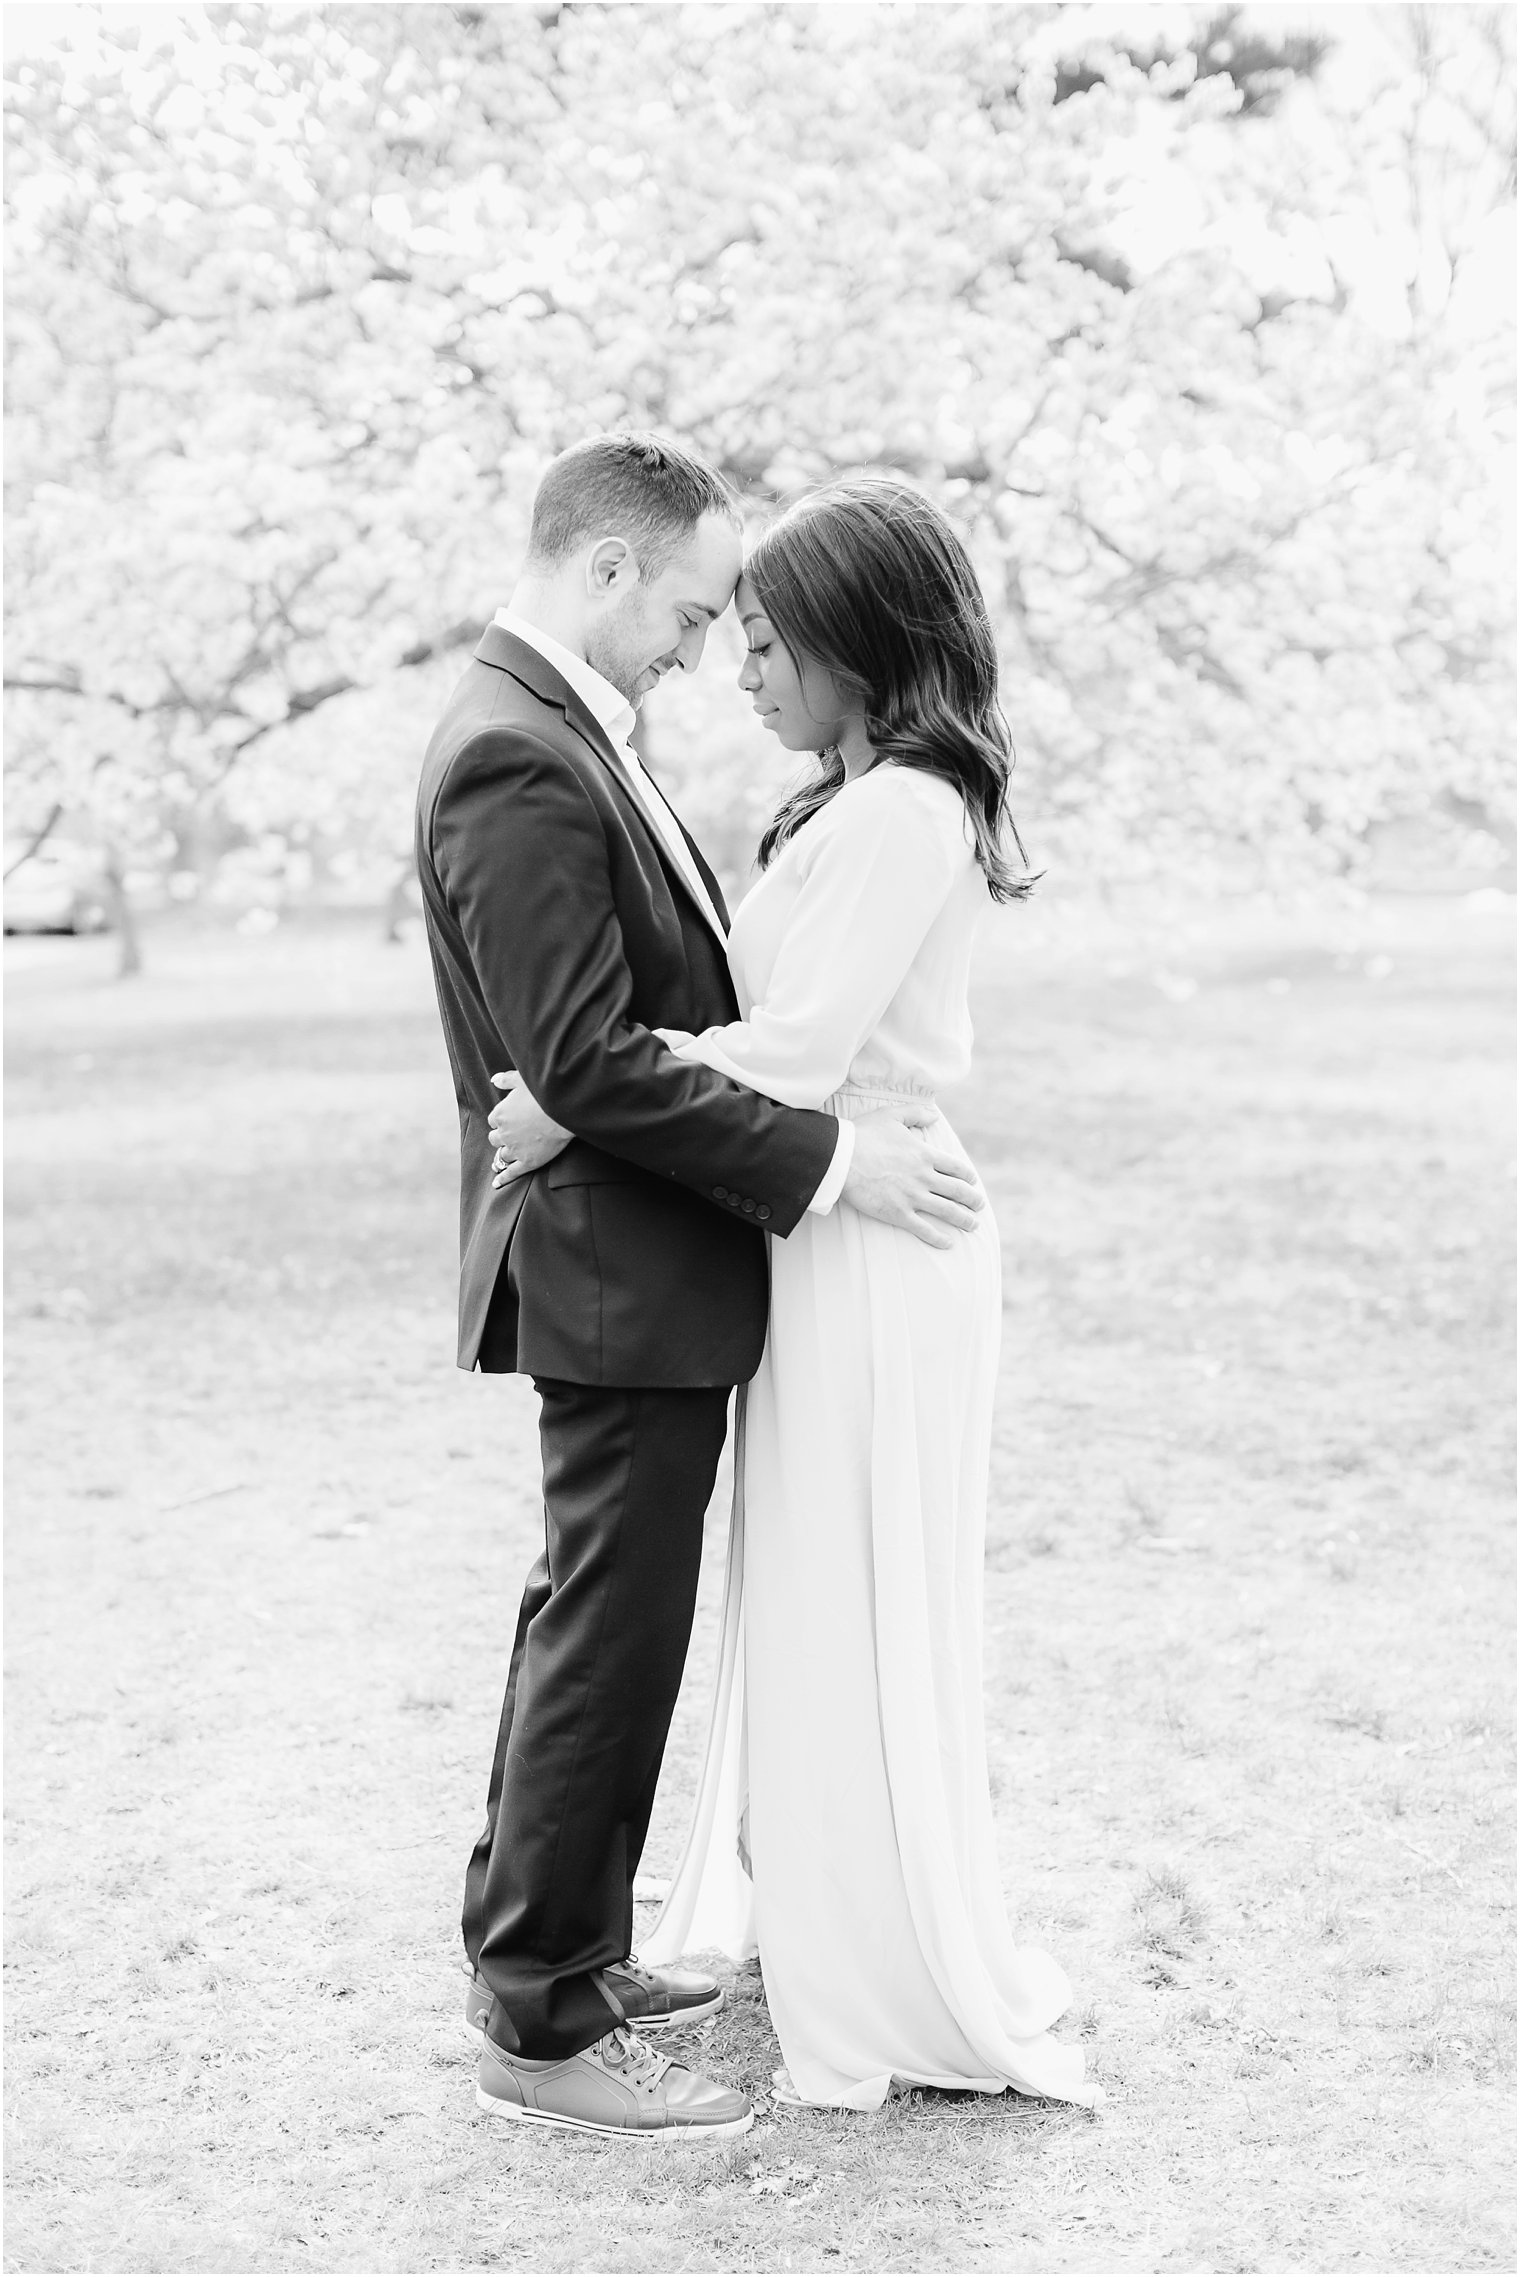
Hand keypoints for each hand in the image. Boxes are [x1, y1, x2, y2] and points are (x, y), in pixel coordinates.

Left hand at [489, 1070, 573, 1186]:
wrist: (562, 1110)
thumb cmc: (543, 1092)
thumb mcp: (521, 1079)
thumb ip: (506, 1079)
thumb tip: (494, 1079)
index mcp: (500, 1114)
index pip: (494, 1120)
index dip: (502, 1120)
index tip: (510, 1119)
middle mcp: (504, 1133)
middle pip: (495, 1139)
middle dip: (501, 1137)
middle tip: (510, 1136)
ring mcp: (515, 1149)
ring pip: (502, 1155)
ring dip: (502, 1155)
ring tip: (501, 1160)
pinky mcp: (528, 1162)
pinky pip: (511, 1173)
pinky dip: (503, 1179)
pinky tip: (497, 1183)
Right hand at [840, 1104, 985, 1248]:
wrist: (841, 1157)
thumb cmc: (863, 1134)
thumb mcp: (892, 1115)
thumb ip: (916, 1113)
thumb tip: (934, 1115)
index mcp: (925, 1155)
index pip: (956, 1168)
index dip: (968, 1177)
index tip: (973, 1183)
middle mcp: (924, 1177)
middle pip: (958, 1191)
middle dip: (973, 1200)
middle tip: (979, 1206)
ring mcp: (912, 1197)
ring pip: (947, 1211)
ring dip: (964, 1219)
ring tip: (973, 1225)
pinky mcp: (898, 1213)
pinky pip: (924, 1229)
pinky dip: (939, 1238)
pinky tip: (949, 1244)